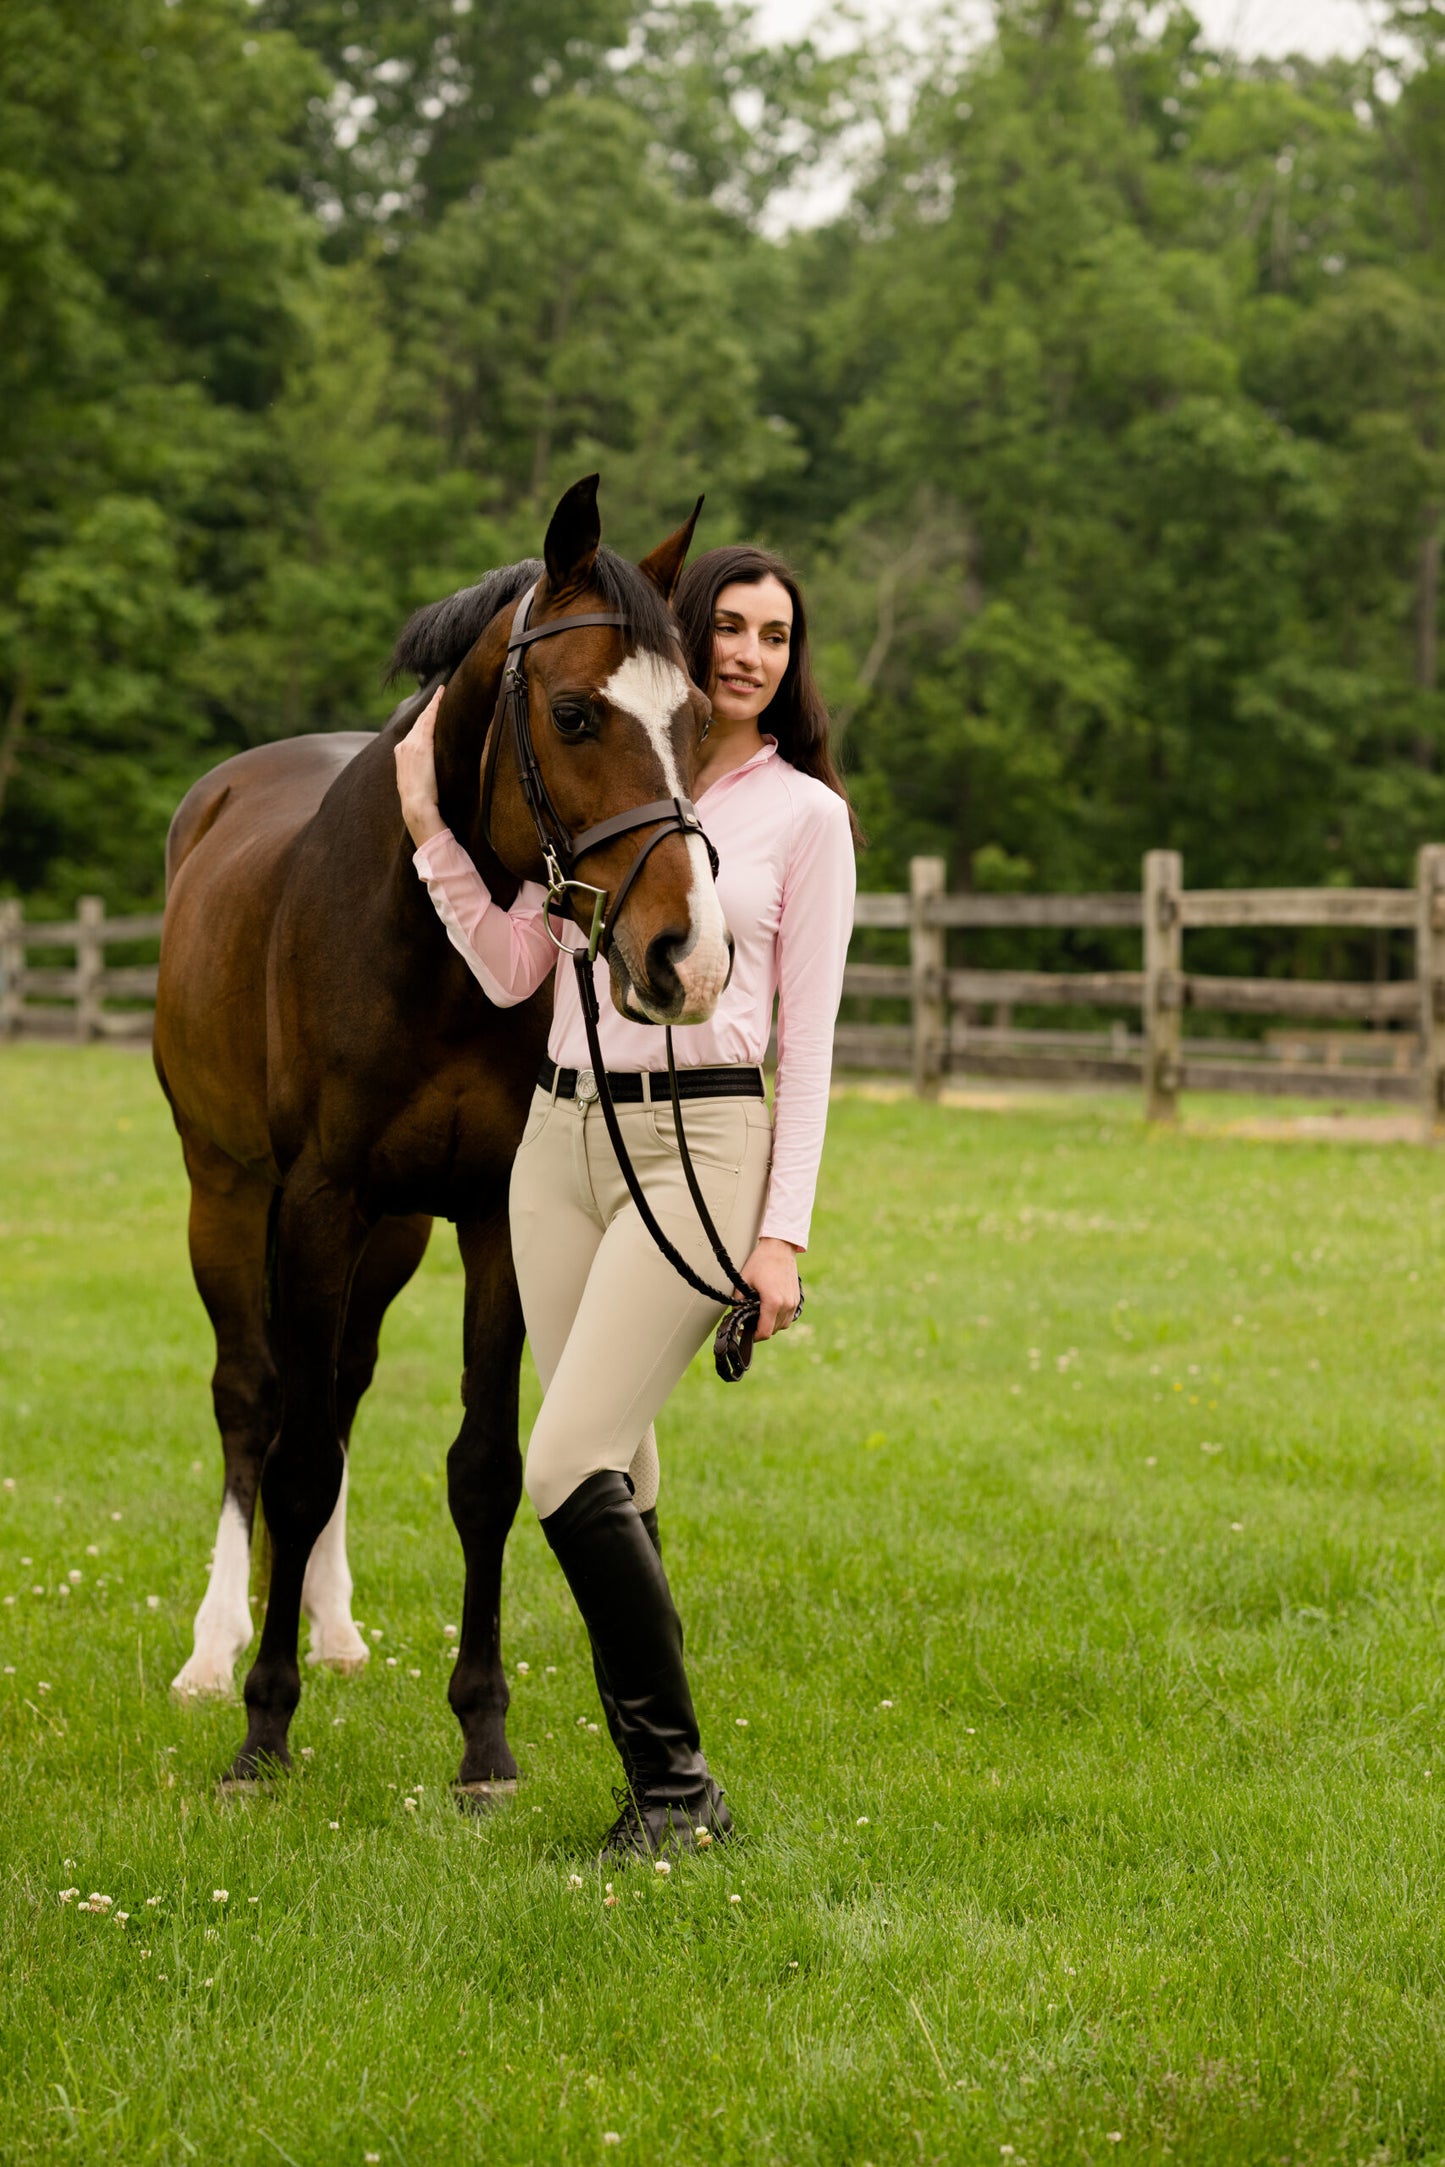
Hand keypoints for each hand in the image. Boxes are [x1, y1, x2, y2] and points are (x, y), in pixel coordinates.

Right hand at [394, 687, 446, 847]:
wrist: (416, 807)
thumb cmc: (420, 801)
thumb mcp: (416, 782)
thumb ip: (421, 772)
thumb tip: (430, 772)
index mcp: (401, 754)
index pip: (415, 732)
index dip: (423, 719)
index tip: (430, 709)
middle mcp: (403, 746)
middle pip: (419, 722)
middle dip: (429, 708)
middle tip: (439, 693)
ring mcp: (411, 744)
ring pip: (424, 719)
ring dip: (434, 705)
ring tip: (442, 692)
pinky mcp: (421, 745)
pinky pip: (429, 720)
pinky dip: (435, 707)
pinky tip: (442, 697)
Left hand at [739, 1236, 800, 1340]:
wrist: (779, 1248)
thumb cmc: (762, 1262)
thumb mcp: (744, 1281)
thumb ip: (739, 1301)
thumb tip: (737, 1314)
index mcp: (773, 1302)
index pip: (765, 1331)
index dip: (753, 1336)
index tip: (745, 1332)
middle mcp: (786, 1304)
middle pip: (773, 1330)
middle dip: (760, 1329)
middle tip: (749, 1322)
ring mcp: (793, 1302)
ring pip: (782, 1325)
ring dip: (771, 1325)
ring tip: (760, 1316)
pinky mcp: (797, 1299)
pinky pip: (788, 1317)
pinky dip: (779, 1318)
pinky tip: (770, 1310)